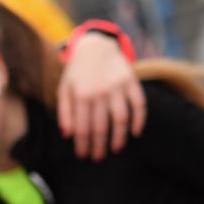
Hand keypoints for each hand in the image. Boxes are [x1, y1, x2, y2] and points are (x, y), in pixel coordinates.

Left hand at [58, 31, 145, 159]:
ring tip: (116, 148)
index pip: (82, 128)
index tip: (84, 155)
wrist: (96, 45)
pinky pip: (139, 104)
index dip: (83, 145)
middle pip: (101, 127)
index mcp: (81, 95)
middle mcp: (100, 92)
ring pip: (121, 119)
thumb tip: (68, 135)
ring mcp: (117, 87)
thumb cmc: (77, 70)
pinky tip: (136, 132)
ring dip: (119, 137)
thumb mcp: (64, 88)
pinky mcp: (131, 81)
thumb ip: (64, 111)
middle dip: (99, 146)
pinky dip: (139, 119)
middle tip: (98, 158)